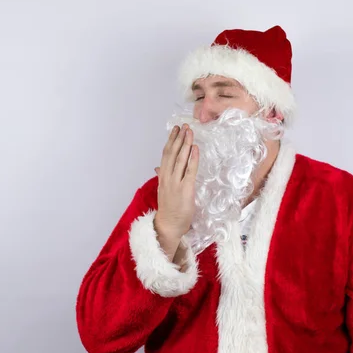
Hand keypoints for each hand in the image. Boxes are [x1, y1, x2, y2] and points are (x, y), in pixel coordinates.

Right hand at [153, 124, 198, 260]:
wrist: (168, 225)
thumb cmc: (169, 209)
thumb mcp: (163, 190)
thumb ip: (162, 177)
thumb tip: (158, 167)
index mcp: (163, 177)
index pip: (166, 155)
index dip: (171, 141)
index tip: (176, 130)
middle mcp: (167, 177)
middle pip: (172, 153)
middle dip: (179, 138)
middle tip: (184, 126)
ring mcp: (175, 183)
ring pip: (180, 159)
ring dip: (185, 144)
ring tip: (190, 132)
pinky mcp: (185, 189)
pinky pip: (189, 171)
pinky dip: (192, 158)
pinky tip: (195, 148)